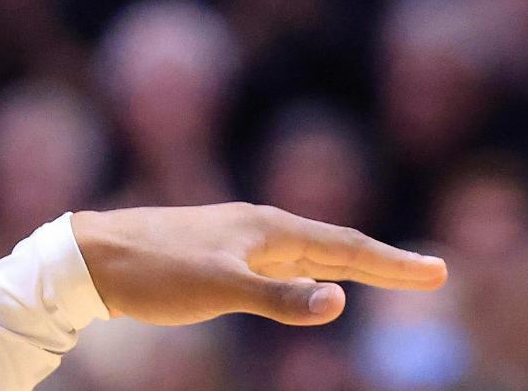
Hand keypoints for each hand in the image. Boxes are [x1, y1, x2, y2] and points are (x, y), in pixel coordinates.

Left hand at [71, 203, 446, 325]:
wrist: (90, 257)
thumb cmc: (153, 271)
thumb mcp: (219, 289)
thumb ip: (280, 298)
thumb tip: (340, 300)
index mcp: (266, 229)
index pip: (344, 246)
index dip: (392, 263)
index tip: (438, 272)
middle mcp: (258, 227)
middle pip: (334, 244)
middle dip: (384, 261)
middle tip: (433, 275)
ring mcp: (238, 238)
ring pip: (308, 251)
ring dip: (351, 264)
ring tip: (388, 273)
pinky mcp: (217, 253)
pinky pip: (283, 262)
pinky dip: (313, 271)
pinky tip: (312, 280)